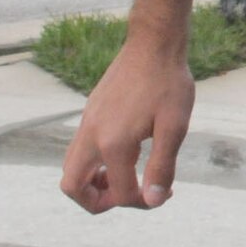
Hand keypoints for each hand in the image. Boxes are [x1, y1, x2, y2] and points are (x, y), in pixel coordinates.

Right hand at [59, 37, 195, 213]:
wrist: (153, 44)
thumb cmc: (169, 83)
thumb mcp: (174, 127)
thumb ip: (162, 167)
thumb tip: (153, 201)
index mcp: (113, 143)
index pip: (120, 193)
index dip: (145, 202)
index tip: (166, 193)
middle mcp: (91, 135)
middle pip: (72, 187)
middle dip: (98, 202)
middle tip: (130, 194)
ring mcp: (86, 123)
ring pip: (71, 169)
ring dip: (94, 183)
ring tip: (128, 176)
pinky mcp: (89, 114)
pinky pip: (79, 150)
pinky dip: (94, 164)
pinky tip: (125, 155)